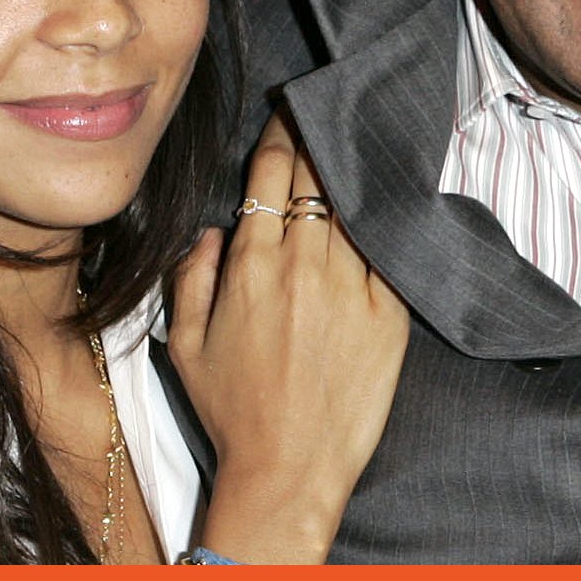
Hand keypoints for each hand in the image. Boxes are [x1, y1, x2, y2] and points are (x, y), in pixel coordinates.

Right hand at [168, 115, 406, 563]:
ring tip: (365, 137)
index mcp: (250, 267)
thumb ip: (192, 277)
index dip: (282, 135)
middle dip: (320, 139)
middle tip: (329, 108)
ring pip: (357, 207)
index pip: (270, 177)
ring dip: (357, 170)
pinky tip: (394, 196)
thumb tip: (211, 230)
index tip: (290, 113)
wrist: (288, 472)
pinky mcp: (391, 316)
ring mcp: (351, 290)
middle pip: (317, 179)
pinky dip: (390, 220)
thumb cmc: (234, 414)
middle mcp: (303, 268)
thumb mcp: (186, 345)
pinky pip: (392, 251)